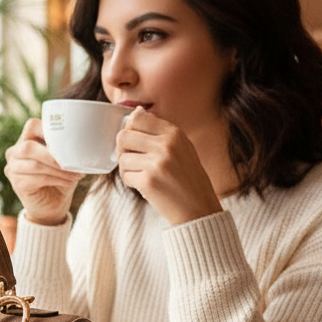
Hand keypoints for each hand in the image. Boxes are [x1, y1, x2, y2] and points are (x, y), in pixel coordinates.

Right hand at [4, 118, 81, 225]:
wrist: (51, 206)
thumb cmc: (59, 179)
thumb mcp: (63, 161)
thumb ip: (65, 150)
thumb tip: (82, 144)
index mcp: (26, 139)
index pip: (32, 126)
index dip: (49, 130)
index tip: (70, 140)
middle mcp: (15, 152)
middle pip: (29, 147)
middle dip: (53, 156)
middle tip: (72, 163)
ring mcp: (13, 169)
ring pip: (35, 165)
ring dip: (59, 170)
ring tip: (76, 175)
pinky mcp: (17, 184)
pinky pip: (38, 179)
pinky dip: (57, 180)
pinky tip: (69, 182)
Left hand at [115, 108, 222, 224]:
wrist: (199, 209)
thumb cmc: (189, 180)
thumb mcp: (182, 148)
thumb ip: (160, 132)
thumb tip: (135, 113)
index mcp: (174, 134)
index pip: (137, 117)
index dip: (129, 129)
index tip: (134, 141)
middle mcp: (166, 145)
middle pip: (124, 135)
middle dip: (122, 149)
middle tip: (132, 159)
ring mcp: (157, 163)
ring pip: (122, 157)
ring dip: (126, 168)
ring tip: (141, 175)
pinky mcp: (149, 181)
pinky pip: (125, 175)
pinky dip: (130, 181)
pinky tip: (143, 185)